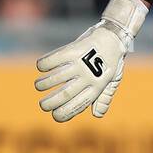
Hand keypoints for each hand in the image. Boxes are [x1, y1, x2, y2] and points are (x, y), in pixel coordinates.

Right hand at [35, 0, 147, 121]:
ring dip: (44, 83)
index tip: (54, 116)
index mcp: (98, 86)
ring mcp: (81, 62)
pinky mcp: (74, 49)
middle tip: (42, 105)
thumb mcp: (112, 80)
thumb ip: (103, 97)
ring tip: (39, 85)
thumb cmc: (112, 61)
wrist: (113, 36)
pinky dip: (45, 64)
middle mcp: (89, 76)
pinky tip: (41, 67)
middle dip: (50, 102)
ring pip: (57, 77)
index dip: (65, 112)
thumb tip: (97, 115)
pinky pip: (55, 59)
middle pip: (65, 93)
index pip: (79, 104)